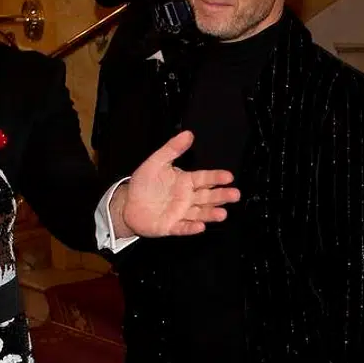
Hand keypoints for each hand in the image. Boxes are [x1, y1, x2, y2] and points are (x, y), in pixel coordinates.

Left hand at [116, 130, 240, 237]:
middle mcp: (188, 198)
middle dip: (221, 196)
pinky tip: (200, 227)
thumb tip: (188, 134)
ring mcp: (181, 213)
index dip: (216, 177)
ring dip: (211, 214)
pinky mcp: (171, 227)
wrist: (128, 203)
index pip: (205, 179)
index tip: (229, 176)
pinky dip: (191, 228)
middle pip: (208, 197)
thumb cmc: (144, 183)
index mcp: (186, 182)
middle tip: (235, 195)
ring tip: (222, 214)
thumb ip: (172, 148)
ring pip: (200, 213)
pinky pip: (183, 227)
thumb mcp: (156, 162)